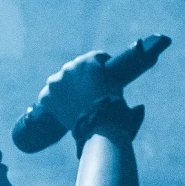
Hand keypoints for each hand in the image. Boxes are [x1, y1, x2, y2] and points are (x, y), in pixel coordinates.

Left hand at [36, 37, 168, 133]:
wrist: (98, 127)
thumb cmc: (114, 109)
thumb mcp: (120, 89)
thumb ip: (119, 79)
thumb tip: (138, 83)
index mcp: (89, 60)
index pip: (95, 59)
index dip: (99, 67)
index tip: (100, 76)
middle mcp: (70, 66)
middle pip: (75, 70)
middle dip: (80, 79)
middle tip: (86, 92)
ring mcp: (56, 81)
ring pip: (59, 82)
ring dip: (64, 88)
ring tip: (73, 101)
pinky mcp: (46, 96)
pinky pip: (48, 96)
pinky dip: (52, 101)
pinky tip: (60, 107)